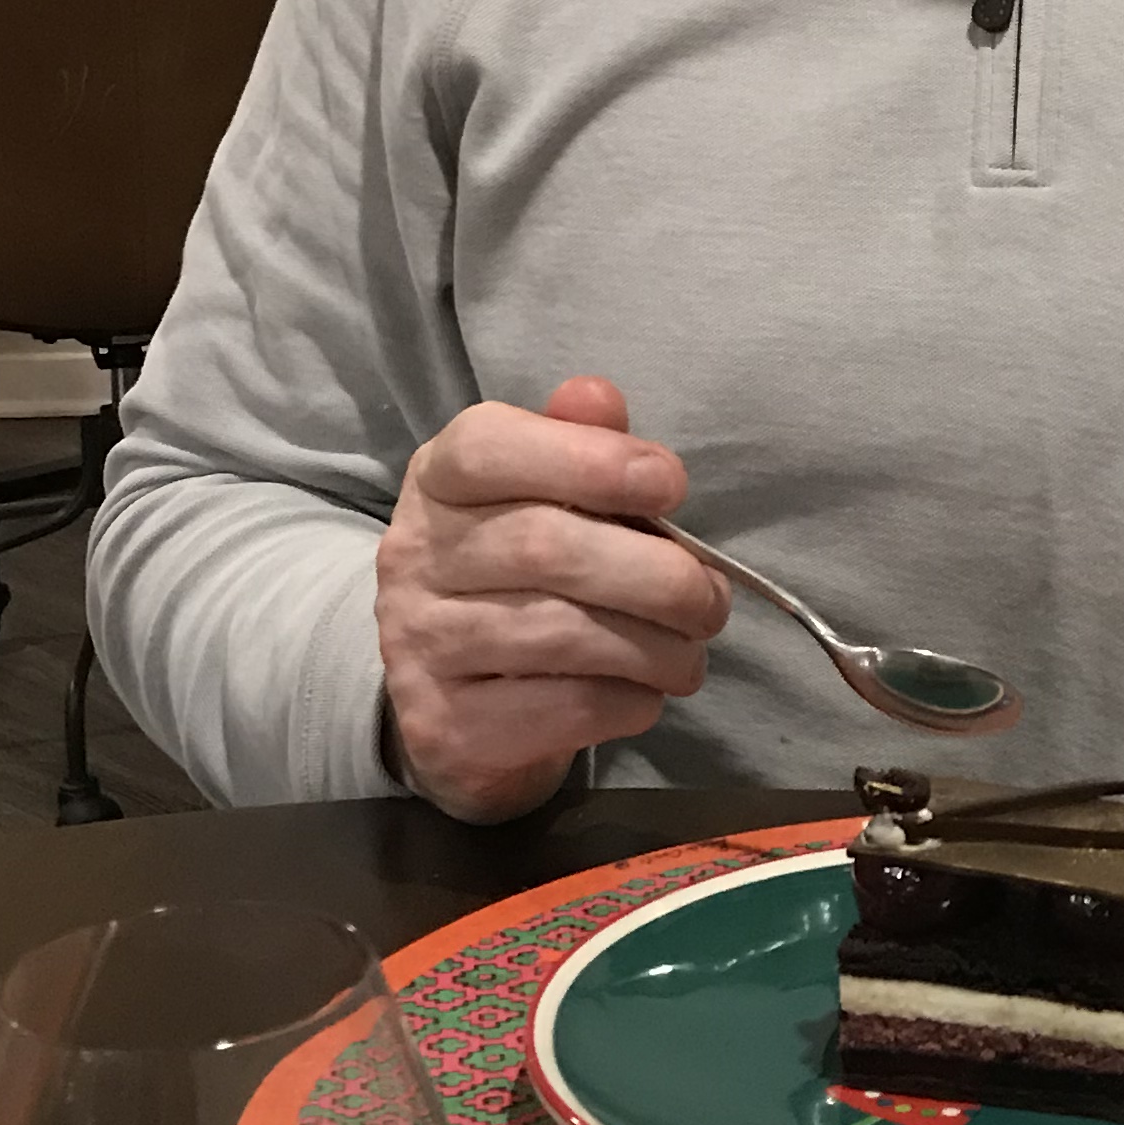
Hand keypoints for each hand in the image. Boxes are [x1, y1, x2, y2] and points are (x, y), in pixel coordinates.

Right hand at [374, 377, 727, 822]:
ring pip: (563, 634)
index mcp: (438, 481)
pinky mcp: (448, 727)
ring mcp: (419, 647)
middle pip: (545, 546)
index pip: (489, 448)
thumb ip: (579, 444)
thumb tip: (598, 397)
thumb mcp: (547, 497)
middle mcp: (414, 558)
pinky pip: (565, 707)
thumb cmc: (525, 578)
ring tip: (690, 651)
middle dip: (656, 574)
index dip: (592, 460)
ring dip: (657, 645)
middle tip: (709, 599)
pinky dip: (630, 698)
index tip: (672, 483)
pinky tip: (645, 691)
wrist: (466, 706)